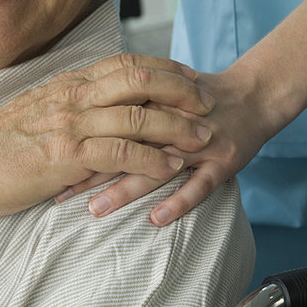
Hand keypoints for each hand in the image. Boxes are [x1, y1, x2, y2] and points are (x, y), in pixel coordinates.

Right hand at [0, 54, 215, 217]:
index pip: (127, 64)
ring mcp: (72, 124)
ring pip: (137, 116)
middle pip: (141, 81)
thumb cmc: (3, 141)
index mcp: (71, 83)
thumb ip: (73, 99)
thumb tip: (101, 96)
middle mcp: (76, 96)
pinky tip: (171, 168)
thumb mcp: (40, 107)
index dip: (165, 67)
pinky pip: (121, 154)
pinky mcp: (67, 156)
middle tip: (208, 102)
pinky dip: (151, 159)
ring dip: (176, 127)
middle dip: (181, 90)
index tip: (190, 75)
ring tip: (203, 138)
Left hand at [60, 64, 286, 225]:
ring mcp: (200, 142)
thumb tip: (86, 112)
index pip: (110, 121)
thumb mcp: (166, 87)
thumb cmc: (203, 96)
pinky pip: (201, 185)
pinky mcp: (224, 160)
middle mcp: (174, 120)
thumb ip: (132, 97)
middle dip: (91, 169)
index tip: (51, 160)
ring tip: (96, 210)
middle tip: (59, 193)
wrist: (255, 93)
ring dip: (125, 189)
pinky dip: (179, 201)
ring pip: (158, 167)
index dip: (80, 141)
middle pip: (126, 144)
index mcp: (157, 100)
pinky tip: (156, 219)